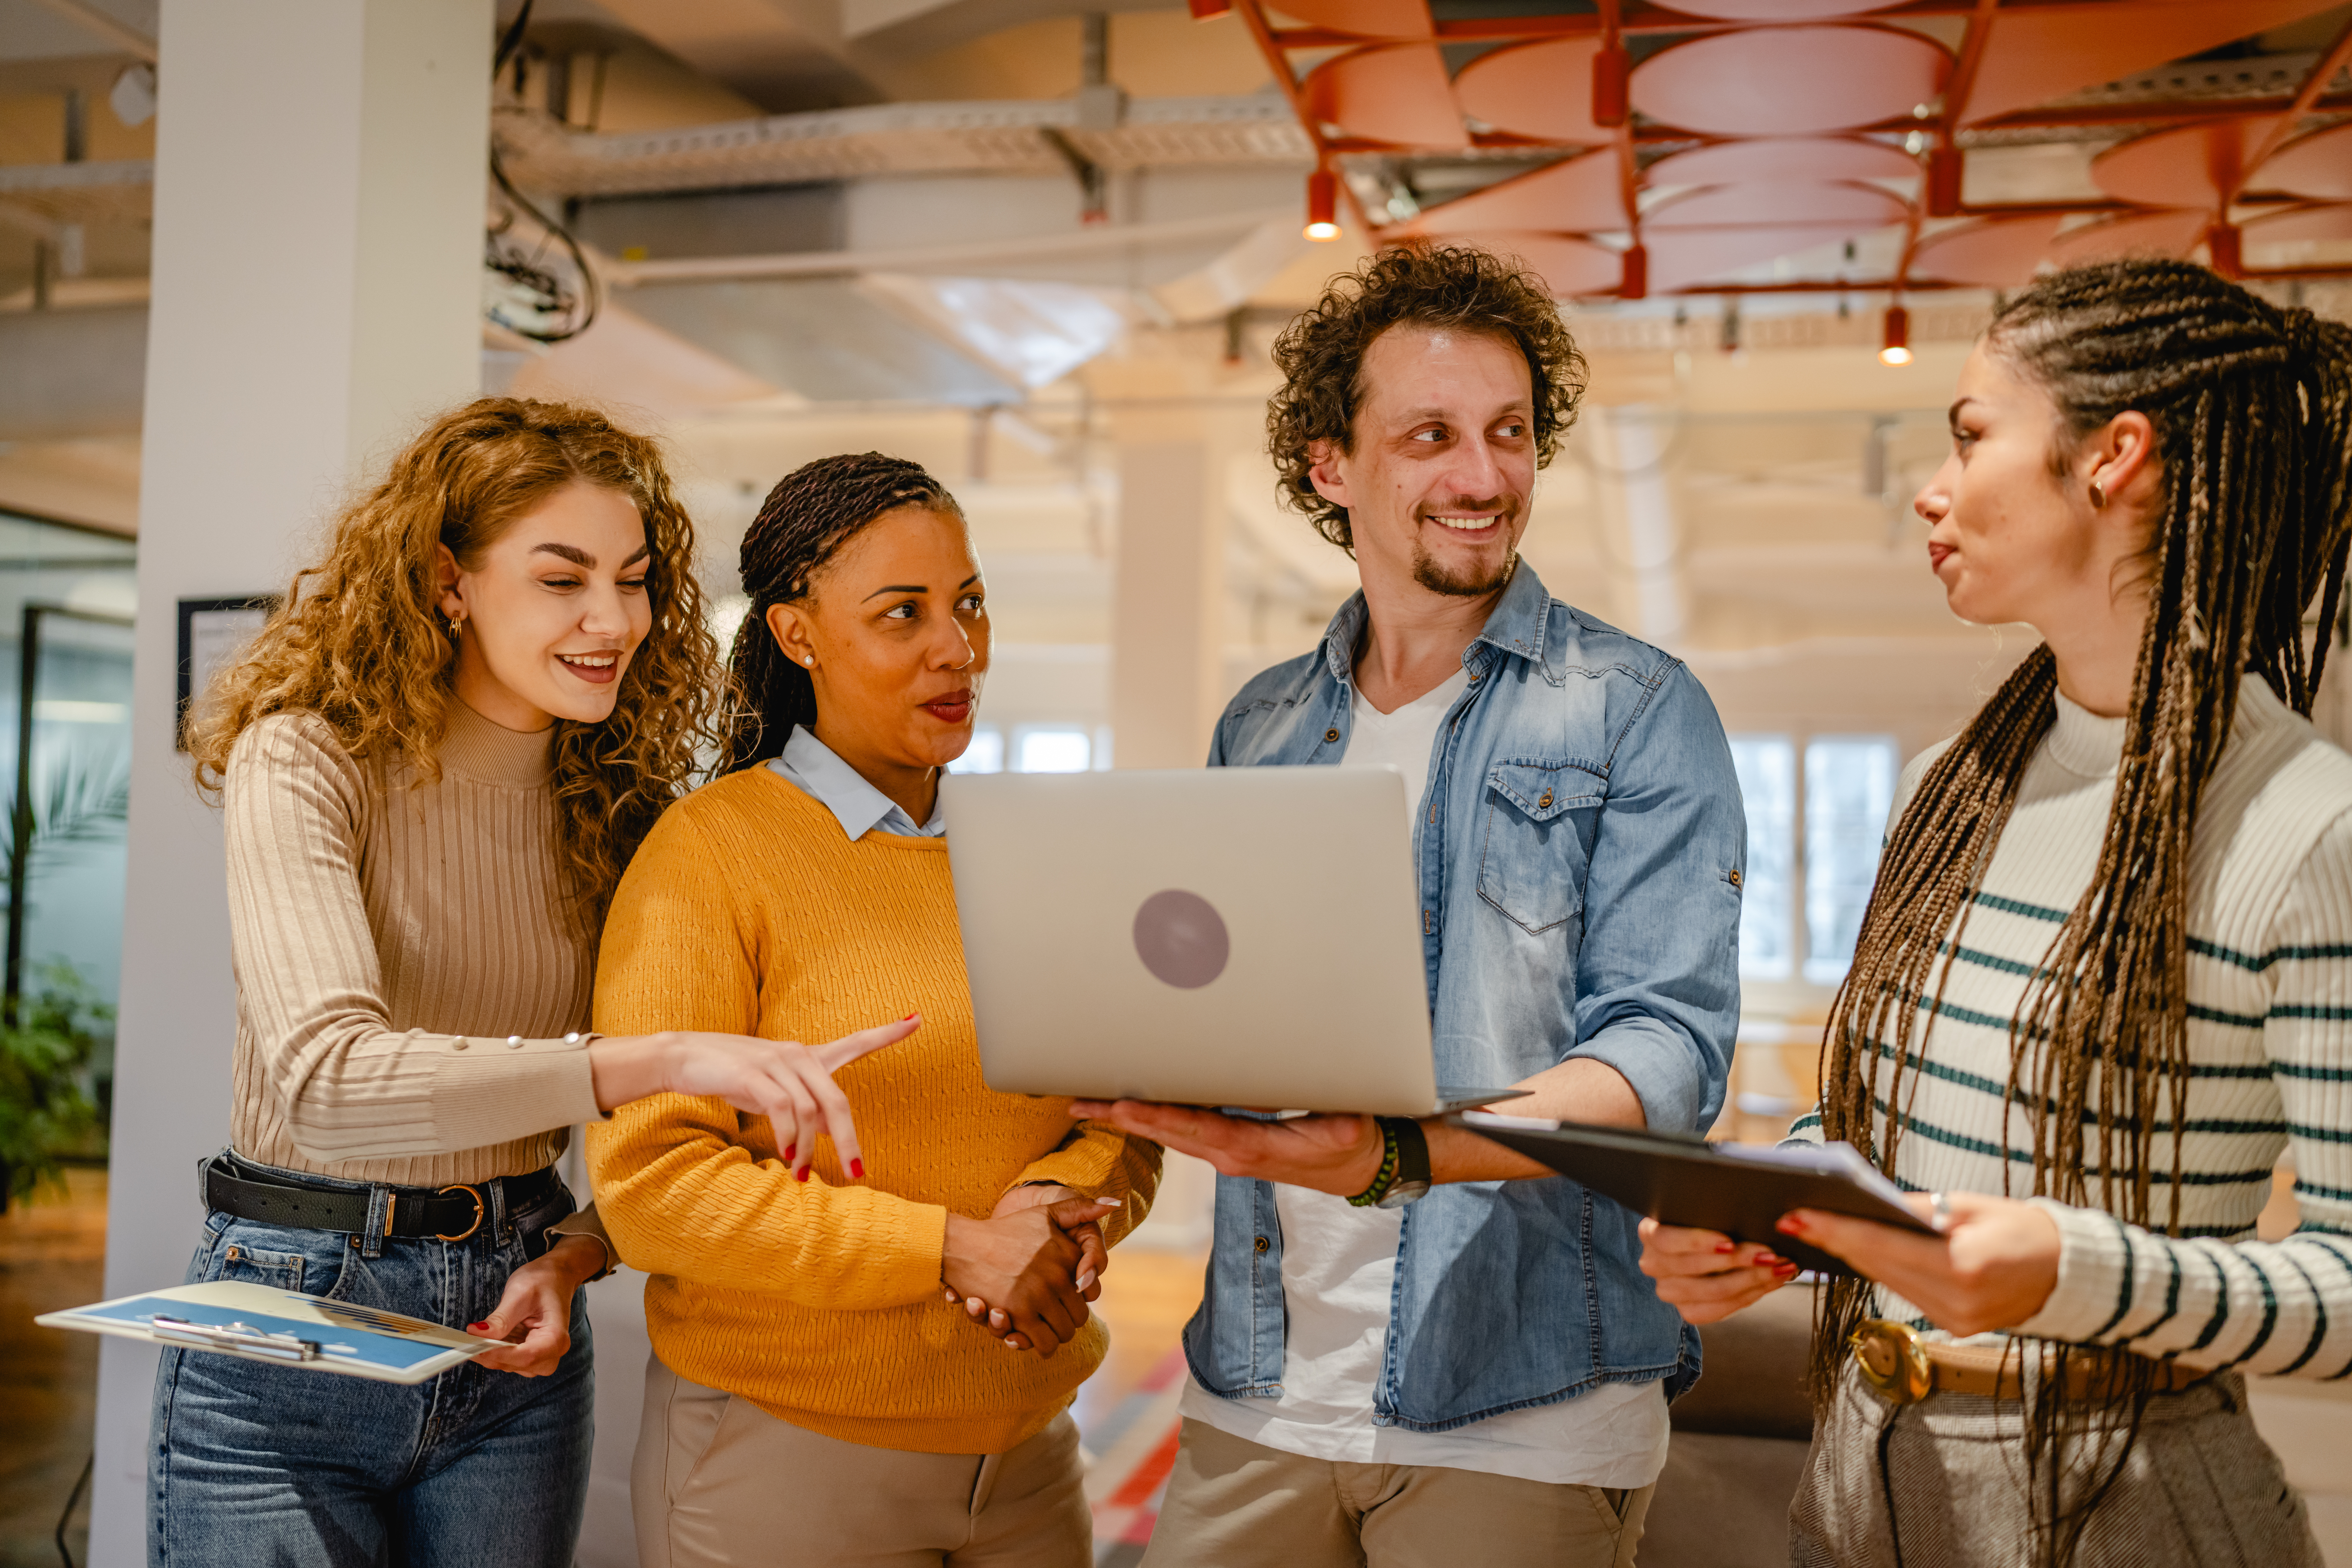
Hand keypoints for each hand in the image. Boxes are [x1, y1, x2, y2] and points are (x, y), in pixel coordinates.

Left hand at [468, 1234, 603, 1375]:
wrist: (555, 1276)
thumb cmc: (543, 1280)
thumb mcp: (520, 1294)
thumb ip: (501, 1318)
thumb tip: (476, 1333)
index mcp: (556, 1337)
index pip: (526, 1356)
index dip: (498, 1353)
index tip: (474, 1344)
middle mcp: (553, 1351)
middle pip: (518, 1365)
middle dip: (492, 1355)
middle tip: (469, 1340)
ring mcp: (543, 1355)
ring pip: (512, 1366)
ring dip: (492, 1354)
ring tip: (478, 1337)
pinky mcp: (532, 1353)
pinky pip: (511, 1360)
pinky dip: (495, 1352)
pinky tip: (487, 1339)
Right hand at [592, 1016, 919, 1179]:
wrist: (683, 1056)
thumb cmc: (731, 1073)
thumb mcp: (774, 1087)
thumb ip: (803, 1104)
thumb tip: (828, 1132)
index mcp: (806, 1056)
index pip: (855, 1042)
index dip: (887, 1034)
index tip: (916, 1020)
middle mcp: (797, 1055)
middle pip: (838, 1101)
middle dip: (850, 1141)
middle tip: (859, 1172)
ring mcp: (776, 1063)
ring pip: (810, 1111)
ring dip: (810, 1148)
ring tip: (802, 1174)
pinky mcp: (753, 1075)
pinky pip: (783, 1110)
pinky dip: (790, 1135)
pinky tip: (788, 1155)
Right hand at [940, 1196, 1114, 1357]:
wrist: (964, 1245)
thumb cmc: (1007, 1230)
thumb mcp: (1046, 1213)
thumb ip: (1080, 1209)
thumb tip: (1114, 1203)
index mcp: (1068, 1254)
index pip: (1089, 1292)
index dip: (1078, 1300)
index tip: (1064, 1300)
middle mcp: (1058, 1276)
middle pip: (1078, 1318)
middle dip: (1067, 1322)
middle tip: (1052, 1320)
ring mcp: (1039, 1296)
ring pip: (1062, 1334)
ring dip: (1054, 1335)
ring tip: (1042, 1330)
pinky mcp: (1019, 1314)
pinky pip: (1043, 1343)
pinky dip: (1040, 1345)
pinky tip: (1030, 1337)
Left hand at [1067, 1100, 1383, 1196]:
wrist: (1358, 1167)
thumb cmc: (1352, 1143)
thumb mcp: (1346, 1127)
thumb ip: (1334, 1124)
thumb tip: (1336, 1122)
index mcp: (1252, 1149)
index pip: (1196, 1130)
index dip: (1157, 1119)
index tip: (1120, 1108)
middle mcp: (1231, 1155)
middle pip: (1169, 1134)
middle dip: (1124, 1118)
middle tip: (1080, 1102)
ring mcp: (1228, 1154)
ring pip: (1171, 1134)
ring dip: (1132, 1120)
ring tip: (1092, 1102)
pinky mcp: (1231, 1148)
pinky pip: (1185, 1133)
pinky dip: (1155, 1120)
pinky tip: (1134, 1108)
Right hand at [1638, 1218, 1798, 1323]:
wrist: (1701, 1249)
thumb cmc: (1706, 1223)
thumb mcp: (1704, 1211)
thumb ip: (1714, 1211)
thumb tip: (1753, 1213)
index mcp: (1650, 1234)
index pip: (1667, 1239)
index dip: (1698, 1241)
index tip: (1729, 1242)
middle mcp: (1653, 1264)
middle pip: (1694, 1267)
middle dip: (1738, 1261)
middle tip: (1770, 1254)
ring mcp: (1668, 1291)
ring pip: (1712, 1291)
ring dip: (1752, 1279)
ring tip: (1779, 1268)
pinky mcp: (1687, 1311)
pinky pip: (1720, 1310)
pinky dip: (1749, 1295)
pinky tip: (1769, 1283)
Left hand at [1778, 1191, 2061, 1337]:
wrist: (2070, 1273)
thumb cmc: (2024, 1229)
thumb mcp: (1972, 1207)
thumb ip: (1917, 1209)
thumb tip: (1864, 1202)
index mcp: (1966, 1267)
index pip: (1884, 1246)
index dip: (1837, 1230)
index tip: (1798, 1215)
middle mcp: (1958, 1302)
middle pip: (1879, 1267)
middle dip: (1833, 1241)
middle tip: (1789, 1217)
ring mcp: (1957, 1321)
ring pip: (1887, 1283)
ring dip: (1851, 1257)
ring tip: (1812, 1230)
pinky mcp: (1956, 1327)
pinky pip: (1905, 1294)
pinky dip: (1880, 1271)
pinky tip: (1854, 1251)